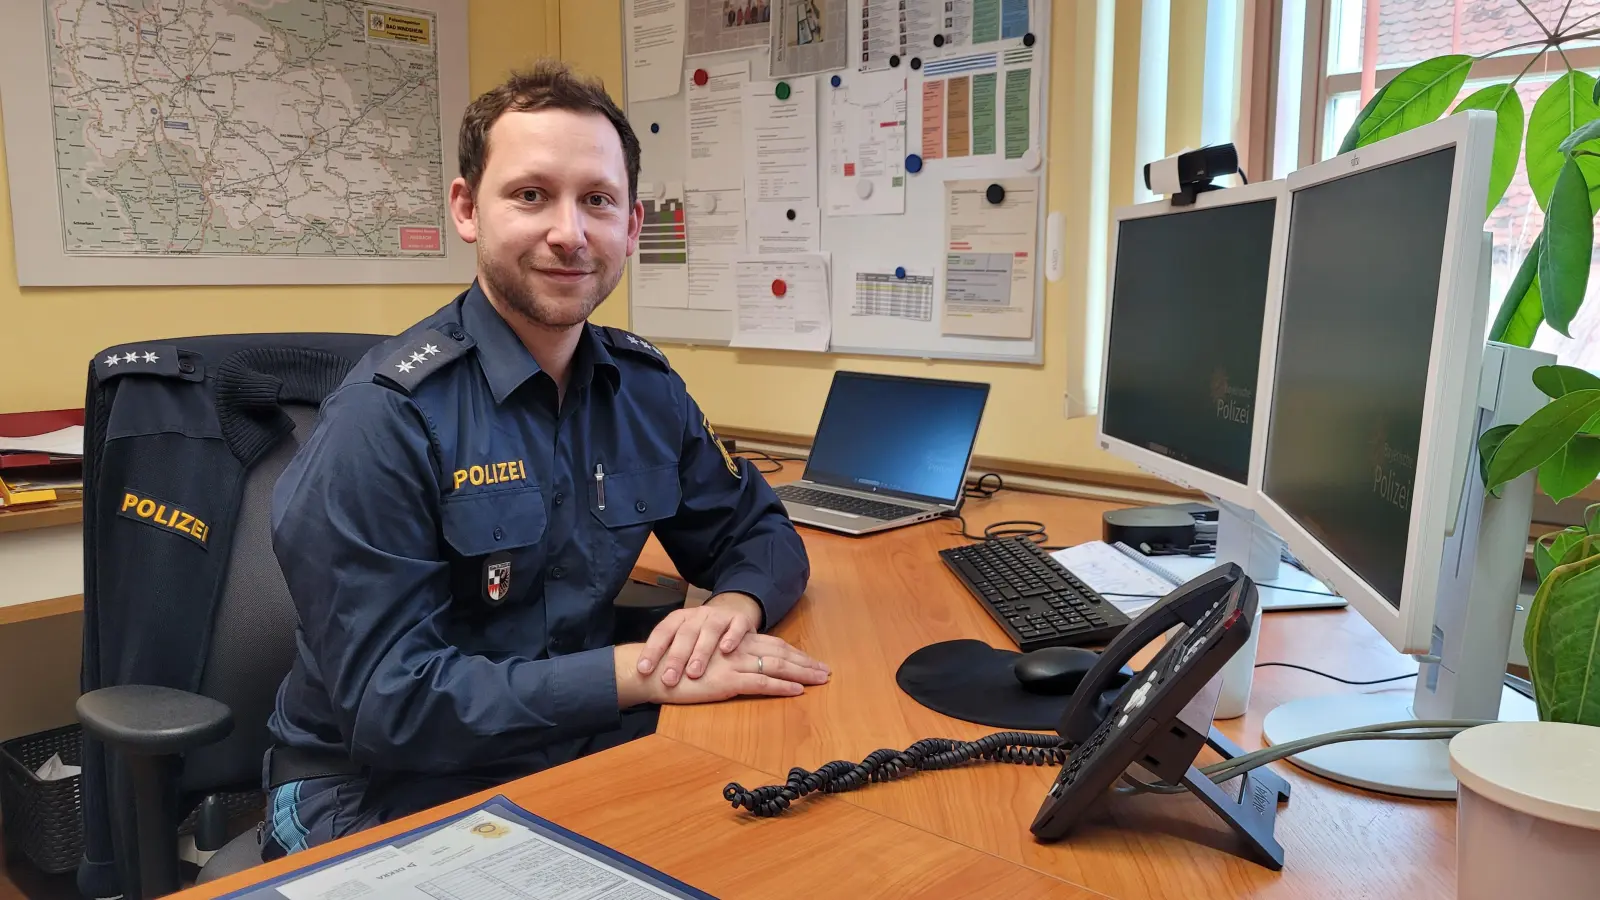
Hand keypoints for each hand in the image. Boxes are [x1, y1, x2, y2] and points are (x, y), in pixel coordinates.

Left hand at [637, 593, 763, 686]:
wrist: (734, 609)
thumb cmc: (704, 632)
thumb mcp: (685, 637)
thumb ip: (670, 652)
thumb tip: (644, 676)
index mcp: (680, 618)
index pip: (662, 632)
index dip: (652, 650)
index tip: (644, 670)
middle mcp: (698, 615)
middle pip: (685, 634)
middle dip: (676, 658)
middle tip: (669, 679)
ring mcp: (719, 615)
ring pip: (709, 631)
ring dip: (701, 652)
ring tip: (694, 673)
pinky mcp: (740, 619)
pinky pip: (736, 626)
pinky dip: (731, 637)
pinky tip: (726, 650)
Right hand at [649, 633, 829, 704]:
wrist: (651, 670)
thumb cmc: (673, 666)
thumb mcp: (702, 656)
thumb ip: (721, 656)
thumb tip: (738, 663)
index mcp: (732, 641)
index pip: (771, 644)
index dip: (793, 652)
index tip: (810, 660)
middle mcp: (737, 648)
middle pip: (780, 652)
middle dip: (805, 662)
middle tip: (825, 670)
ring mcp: (733, 663)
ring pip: (776, 665)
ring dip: (801, 673)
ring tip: (820, 679)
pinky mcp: (727, 680)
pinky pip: (761, 683)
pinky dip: (781, 686)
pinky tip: (798, 690)